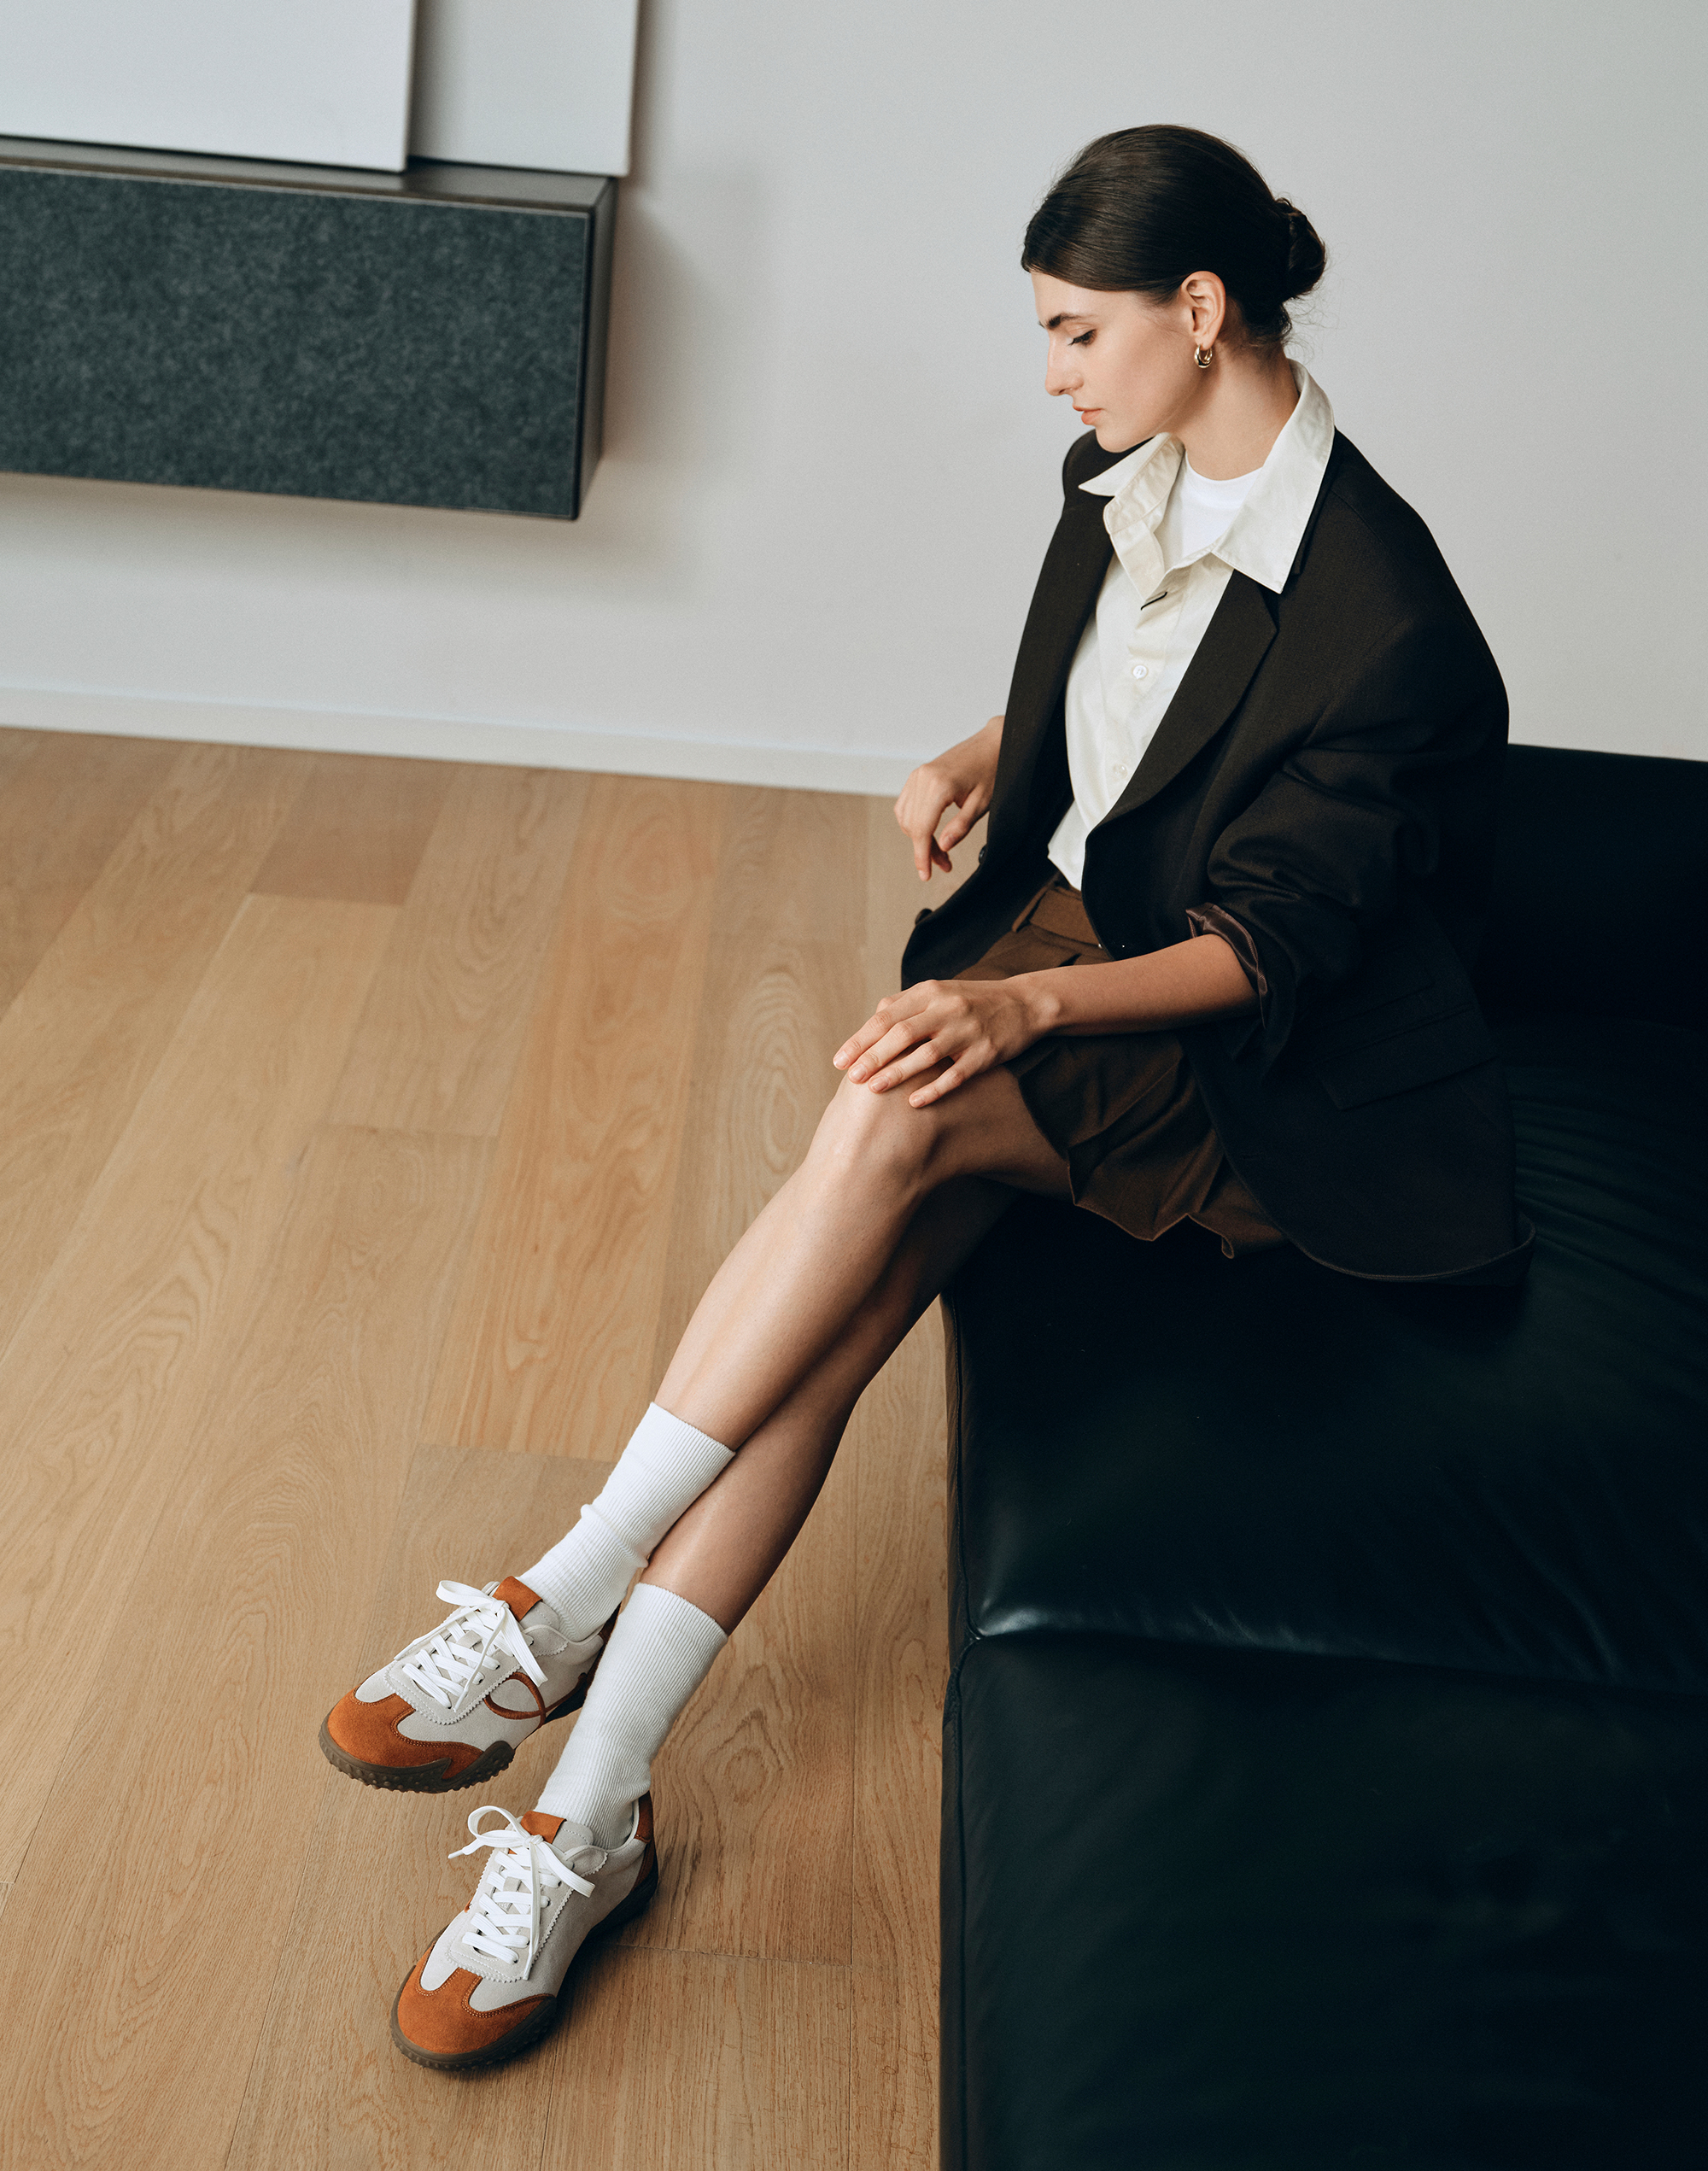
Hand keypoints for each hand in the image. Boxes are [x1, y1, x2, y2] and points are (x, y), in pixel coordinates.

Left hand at [833, 975, 1045, 1106]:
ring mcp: (968, 1031)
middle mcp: (947, 1008)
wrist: (1024, 1004)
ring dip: (897, 1072)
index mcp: (930, 992)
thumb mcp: (939, 993)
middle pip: (901, 1033)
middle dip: (872, 1056)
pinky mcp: (986, 1053)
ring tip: (873, 1089)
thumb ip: (905, 1005)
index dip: (861, 1039)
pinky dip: (934, 1088)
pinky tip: (915, 1103)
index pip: (886, 1016)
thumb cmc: (972, 1001)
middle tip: (851, 1077)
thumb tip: (870, 1023)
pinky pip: (956, 1074)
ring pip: (926, 1054)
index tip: (840, 1060)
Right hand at [894, 716, 1002, 880]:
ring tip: (940, 850)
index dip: (922, 856)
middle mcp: (923, 779)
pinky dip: (914, 822)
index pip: (922, 830)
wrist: (992, 743)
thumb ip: (961, 827)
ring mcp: (918, 775)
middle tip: (945, 864)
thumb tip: (943, 847)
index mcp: (939, 786)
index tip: (926, 875)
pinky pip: (906, 805)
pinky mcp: (918, 775)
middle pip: (912, 826)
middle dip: (925, 850)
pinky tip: (930, 831)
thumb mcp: (981, 804)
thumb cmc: (991, 770)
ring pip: (905, 817)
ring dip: (919, 837)